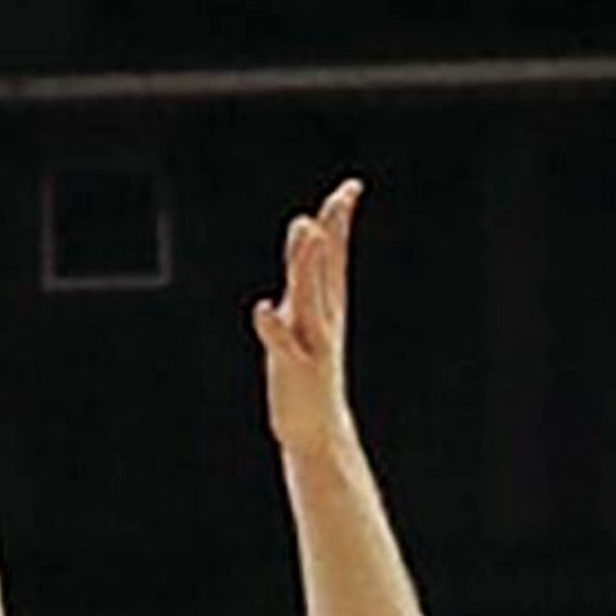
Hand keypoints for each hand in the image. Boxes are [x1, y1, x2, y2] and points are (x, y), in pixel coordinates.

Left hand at [251, 178, 364, 454]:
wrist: (316, 430)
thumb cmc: (307, 372)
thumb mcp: (308, 322)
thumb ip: (305, 283)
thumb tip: (305, 244)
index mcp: (328, 306)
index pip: (336, 256)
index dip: (341, 222)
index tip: (351, 186)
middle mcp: (323, 319)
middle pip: (328, 269)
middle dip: (332, 233)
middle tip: (338, 198)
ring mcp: (311, 343)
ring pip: (310, 297)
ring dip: (308, 264)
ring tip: (307, 230)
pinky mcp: (293, 368)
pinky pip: (282, 344)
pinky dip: (273, 326)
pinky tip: (263, 308)